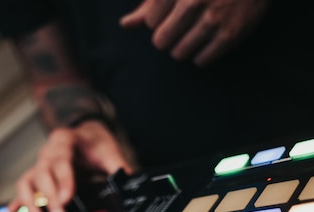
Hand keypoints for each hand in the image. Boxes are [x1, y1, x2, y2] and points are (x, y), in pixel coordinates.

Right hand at [8, 121, 133, 211]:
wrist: (84, 134)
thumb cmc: (94, 143)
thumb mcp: (109, 150)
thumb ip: (118, 166)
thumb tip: (130, 180)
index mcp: (64, 141)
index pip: (61, 161)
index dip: (62, 181)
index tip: (66, 199)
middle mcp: (47, 153)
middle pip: (42, 175)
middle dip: (50, 198)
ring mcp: (39, 165)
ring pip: (27, 183)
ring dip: (31, 204)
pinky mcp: (36, 177)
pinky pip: (24, 190)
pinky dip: (18, 202)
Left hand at [120, 0, 270, 65]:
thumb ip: (151, 2)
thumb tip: (126, 24)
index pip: (150, 22)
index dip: (158, 20)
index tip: (171, 12)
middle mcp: (193, 1)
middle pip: (161, 41)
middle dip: (167, 37)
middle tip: (181, 27)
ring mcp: (213, 17)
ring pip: (179, 53)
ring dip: (183, 47)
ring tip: (195, 33)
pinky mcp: (230, 34)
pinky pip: (202, 61)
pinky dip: (201, 56)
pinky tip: (207, 41)